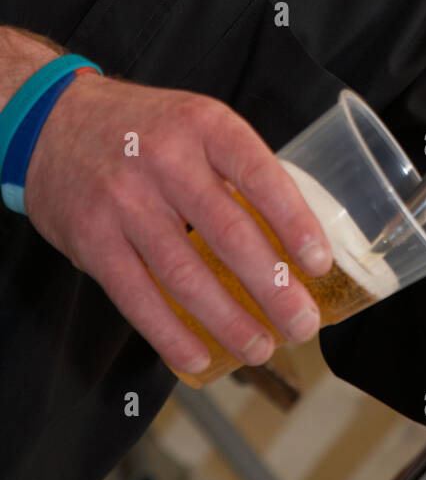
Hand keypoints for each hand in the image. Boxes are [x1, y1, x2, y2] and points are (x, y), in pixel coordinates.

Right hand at [25, 72, 332, 374]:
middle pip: (228, 233)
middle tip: (301, 322)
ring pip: (184, 274)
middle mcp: (165, 160)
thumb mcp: (196, 124)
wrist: (53, 124)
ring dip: (228, 320)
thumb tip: (293, 235)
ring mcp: (124, 201)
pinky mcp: (92, 238)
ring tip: (261, 347)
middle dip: (271, 287)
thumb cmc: (143, 130)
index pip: (260, 176)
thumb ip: (237, 170)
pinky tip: (200, 355)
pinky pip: (137, 296)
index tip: (318, 264)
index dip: (294, 223)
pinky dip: (170, 334)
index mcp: (204, 125)